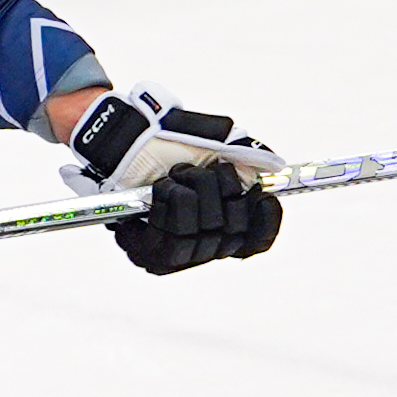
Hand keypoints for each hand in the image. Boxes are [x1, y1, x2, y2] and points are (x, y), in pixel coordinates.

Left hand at [58, 85, 284, 274]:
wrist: (124, 141)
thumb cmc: (167, 144)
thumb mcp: (215, 143)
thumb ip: (248, 154)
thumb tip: (272, 166)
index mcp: (222, 226)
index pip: (256, 241)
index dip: (265, 222)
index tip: (262, 196)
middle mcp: (201, 247)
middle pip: (233, 230)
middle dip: (219, 188)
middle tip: (199, 170)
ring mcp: (175, 255)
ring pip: (205, 228)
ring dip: (193, 189)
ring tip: (175, 175)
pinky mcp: (148, 254)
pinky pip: (177, 231)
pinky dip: (172, 198)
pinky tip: (161, 188)